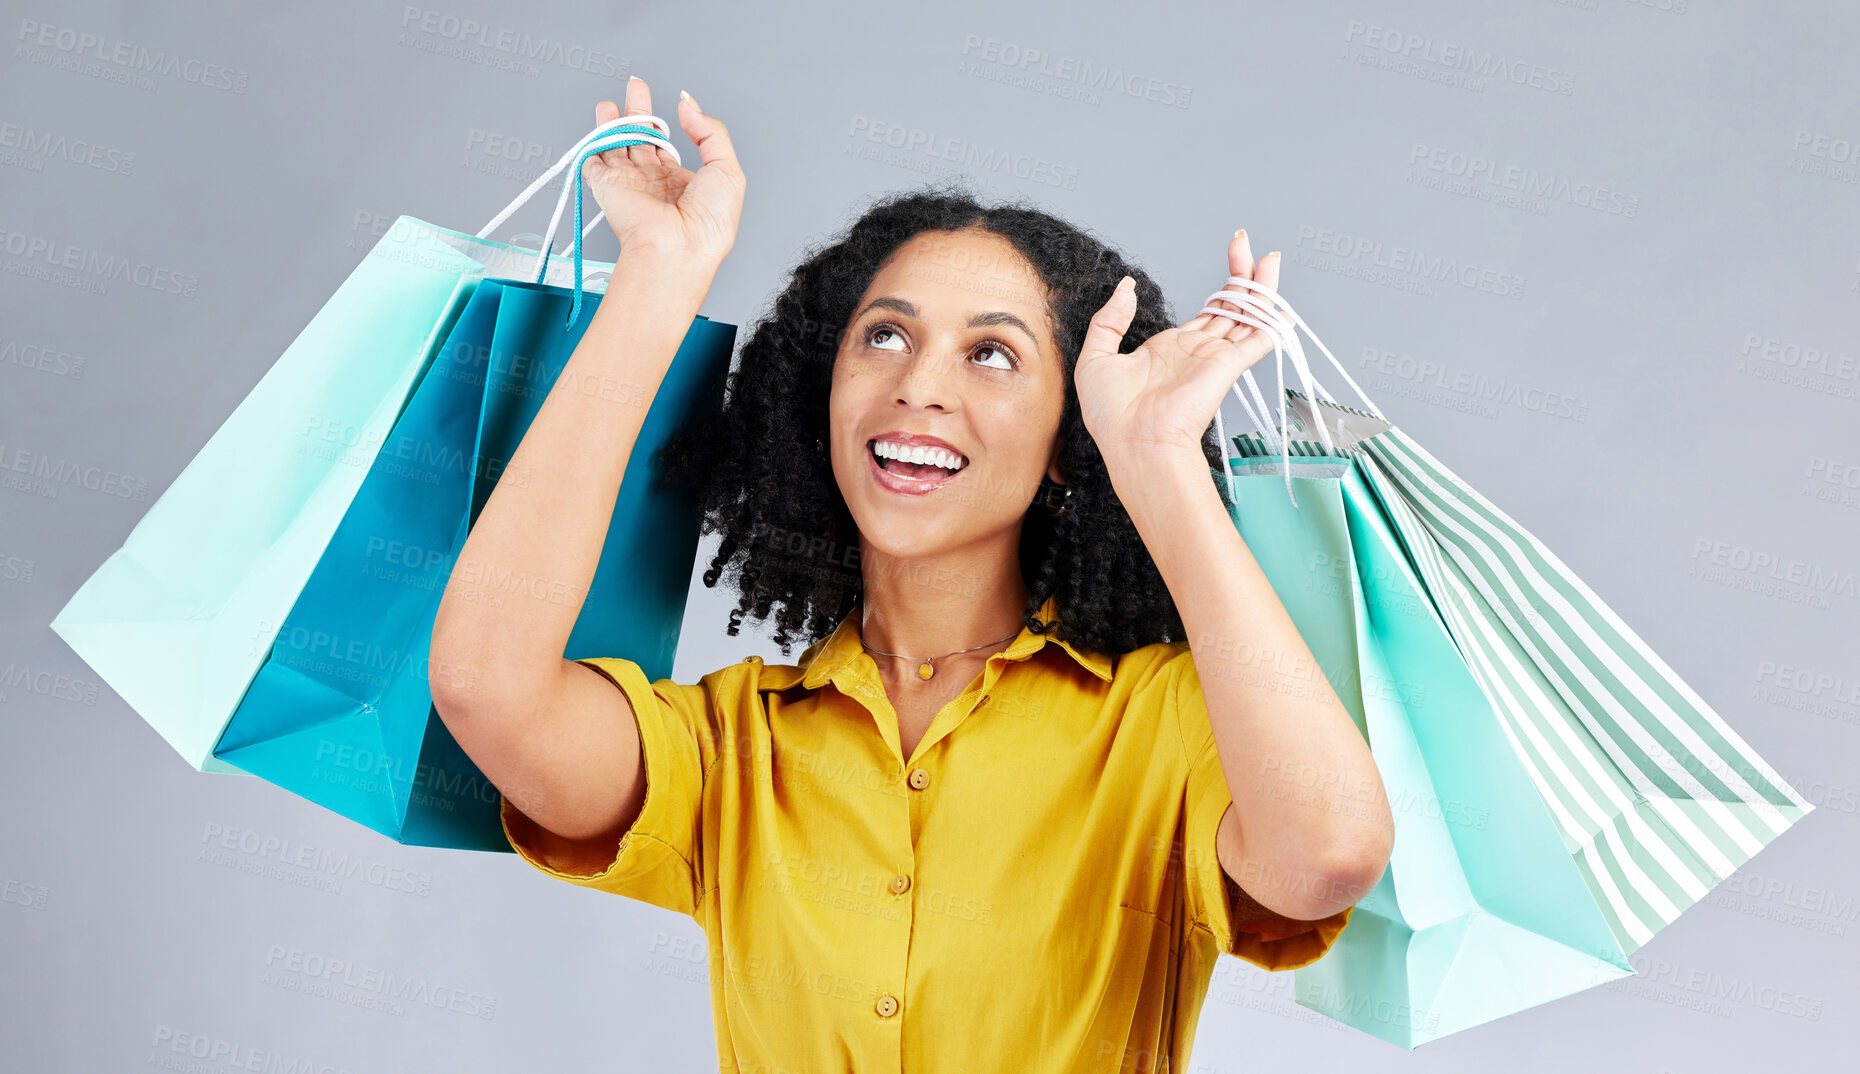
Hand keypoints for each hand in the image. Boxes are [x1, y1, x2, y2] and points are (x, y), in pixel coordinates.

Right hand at [584, 77, 744, 266]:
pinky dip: (592, 146)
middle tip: (636, 85)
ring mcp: (627, 183)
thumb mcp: (727, 169)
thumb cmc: (708, 221)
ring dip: (610, 122)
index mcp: (679, 181)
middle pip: (638, 138)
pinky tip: (597, 129)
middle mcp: (651, 181)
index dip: (667, 124)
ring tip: (610, 103)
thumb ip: (710, 132)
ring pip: (613, 145)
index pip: (666, 146)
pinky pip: (593, 161)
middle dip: (636, 110)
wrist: (677, 248)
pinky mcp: (606, 185)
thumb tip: (687, 106)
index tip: (677, 106)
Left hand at [1075, 230, 1282, 459]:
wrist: (1134, 444)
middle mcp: (1198, 351)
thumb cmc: (1113, 415)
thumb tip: (1127, 287)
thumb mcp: (1096, 357)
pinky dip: (1272, 323)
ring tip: (1271, 258)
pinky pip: (1258, 340)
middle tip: (1243, 242)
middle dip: (1241, 273)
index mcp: (1172, 349)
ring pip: (1247, 315)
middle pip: (1231, 306)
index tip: (1225, 258)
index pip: (1207, 311)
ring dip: (1261, 287)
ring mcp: (1215, 358)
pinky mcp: (1227, 366)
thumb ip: (1111, 320)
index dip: (1219, 285)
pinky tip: (1284, 307)